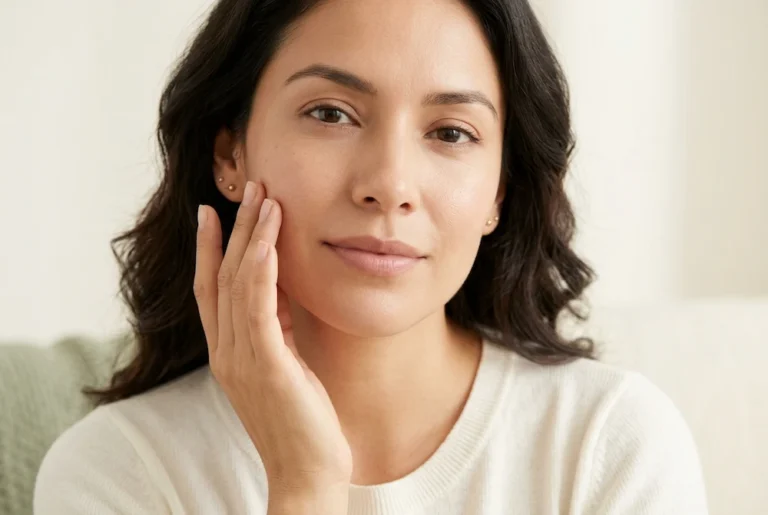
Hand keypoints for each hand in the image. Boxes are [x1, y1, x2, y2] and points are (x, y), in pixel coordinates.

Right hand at [194, 180, 352, 497]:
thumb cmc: (301, 422)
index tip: (215, 212)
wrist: (307, 472)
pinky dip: (261, 270)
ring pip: (238, 284)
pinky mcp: (266, 366)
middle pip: (221, 277)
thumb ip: (275, 332)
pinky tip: (269, 242)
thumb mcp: (285, 366)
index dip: (210, 249)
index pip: (211, 290)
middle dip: (234, 228)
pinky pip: (258, 308)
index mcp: (228, 353)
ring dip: (252, 237)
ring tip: (265, 199)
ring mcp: (242, 360)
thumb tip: (282, 296)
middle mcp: (226, 352)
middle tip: (249, 188)